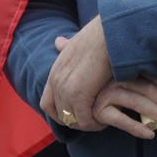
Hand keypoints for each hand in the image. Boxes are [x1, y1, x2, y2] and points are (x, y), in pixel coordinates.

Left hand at [41, 17, 115, 131]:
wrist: (110, 33)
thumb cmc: (99, 35)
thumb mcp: (76, 41)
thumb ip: (66, 45)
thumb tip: (58, 41)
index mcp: (55, 71)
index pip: (47, 104)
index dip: (60, 113)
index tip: (76, 115)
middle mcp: (57, 82)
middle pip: (60, 114)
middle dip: (76, 121)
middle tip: (93, 121)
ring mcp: (66, 89)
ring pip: (73, 120)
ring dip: (87, 124)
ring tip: (100, 121)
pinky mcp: (79, 96)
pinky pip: (84, 120)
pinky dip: (94, 124)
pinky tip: (104, 120)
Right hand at [89, 75, 156, 138]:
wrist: (84, 99)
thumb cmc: (115, 87)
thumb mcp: (136, 82)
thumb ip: (156, 80)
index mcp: (125, 66)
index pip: (149, 72)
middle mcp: (115, 77)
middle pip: (146, 88)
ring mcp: (106, 92)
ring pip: (136, 102)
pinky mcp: (99, 109)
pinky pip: (120, 119)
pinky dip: (136, 127)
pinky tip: (150, 133)